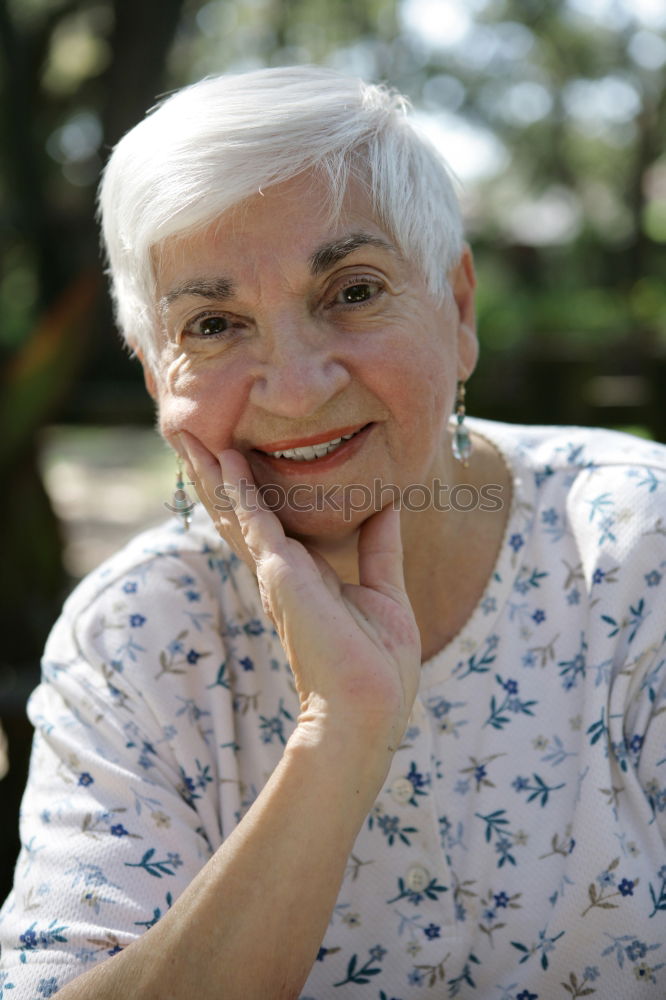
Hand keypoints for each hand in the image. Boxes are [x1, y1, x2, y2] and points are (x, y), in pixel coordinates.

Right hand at [174, 432, 420, 748]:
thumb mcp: (386, 590)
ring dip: (212, 472)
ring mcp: (274, 571)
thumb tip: (390, 506)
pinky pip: (252, 519)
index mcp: (301, 576)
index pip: (267, 523)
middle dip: (216, 474)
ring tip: (189, 434)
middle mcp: (279, 572)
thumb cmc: (379, 663)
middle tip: (193, 434)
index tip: (234, 454)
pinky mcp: (278, 572)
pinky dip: (237, 487)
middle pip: (238, 512)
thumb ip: (381, 546)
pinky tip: (224, 457)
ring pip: (234, 510)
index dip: (247, 489)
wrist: (370, 704)